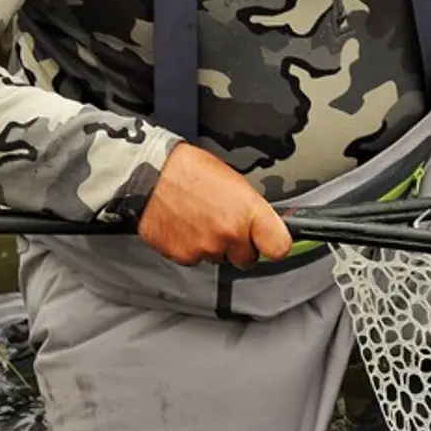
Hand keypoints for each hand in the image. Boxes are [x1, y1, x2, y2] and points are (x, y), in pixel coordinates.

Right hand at [136, 141, 292, 267]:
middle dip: (239, 246)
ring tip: (200, 218)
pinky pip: (195, 259)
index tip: (272, 243)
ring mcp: (206, 248)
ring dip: (213, 245)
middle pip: (247, 258)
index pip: (279, 247)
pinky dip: (191, 246)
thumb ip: (251, 209)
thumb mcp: (234, 181)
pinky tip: (185, 226)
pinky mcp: (183, 257)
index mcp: (248, 211)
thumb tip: (263, 223)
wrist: (150, 176)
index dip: (275, 246)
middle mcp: (230, 233)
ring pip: (219, 258)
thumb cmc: (191, 171)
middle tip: (225, 225)